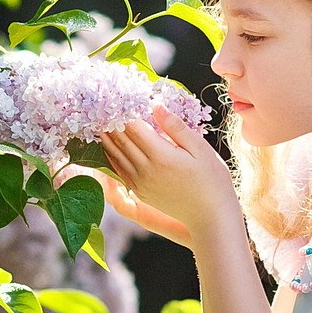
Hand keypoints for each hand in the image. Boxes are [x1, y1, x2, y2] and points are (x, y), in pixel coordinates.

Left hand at [97, 104, 244, 241]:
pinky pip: (118, 170)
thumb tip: (155, 105)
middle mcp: (145, 170)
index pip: (133, 127)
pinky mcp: (140, 192)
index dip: (124, 110)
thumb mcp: (200, 149)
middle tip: (103, 104)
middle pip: (120, 139)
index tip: (118, 96)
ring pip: (115, 154)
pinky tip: (108, 145)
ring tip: (100, 119)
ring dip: (106, 136)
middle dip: (111, 120)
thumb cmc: (211, 180)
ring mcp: (140, 183)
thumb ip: (175, 127)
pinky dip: (110, 154)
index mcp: (161, 156)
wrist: (210, 216)